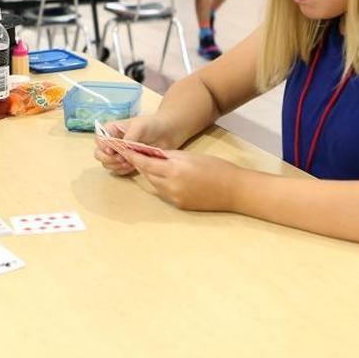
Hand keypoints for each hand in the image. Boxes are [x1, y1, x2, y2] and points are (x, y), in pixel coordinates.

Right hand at [92, 115, 174, 175]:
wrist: (167, 133)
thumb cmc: (152, 124)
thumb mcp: (140, 126)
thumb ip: (129, 136)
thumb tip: (120, 148)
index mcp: (111, 129)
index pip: (99, 139)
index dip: (103, 147)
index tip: (113, 151)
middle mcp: (111, 142)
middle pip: (99, 154)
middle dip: (108, 159)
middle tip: (121, 159)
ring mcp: (118, 153)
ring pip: (107, 164)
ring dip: (115, 166)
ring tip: (128, 163)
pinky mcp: (126, 162)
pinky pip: (117, 170)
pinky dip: (122, 170)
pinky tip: (132, 166)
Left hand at [119, 149, 240, 211]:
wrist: (234, 190)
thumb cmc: (216, 168)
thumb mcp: (191, 156)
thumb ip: (169, 156)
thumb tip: (153, 155)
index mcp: (174, 170)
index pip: (146, 163)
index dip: (133, 157)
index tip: (124, 151)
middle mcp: (171, 186)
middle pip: (148, 174)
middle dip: (143, 165)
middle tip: (137, 156)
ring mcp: (175, 198)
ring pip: (155, 185)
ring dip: (152, 176)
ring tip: (155, 166)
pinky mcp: (179, 206)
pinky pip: (164, 193)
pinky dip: (162, 185)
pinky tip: (169, 179)